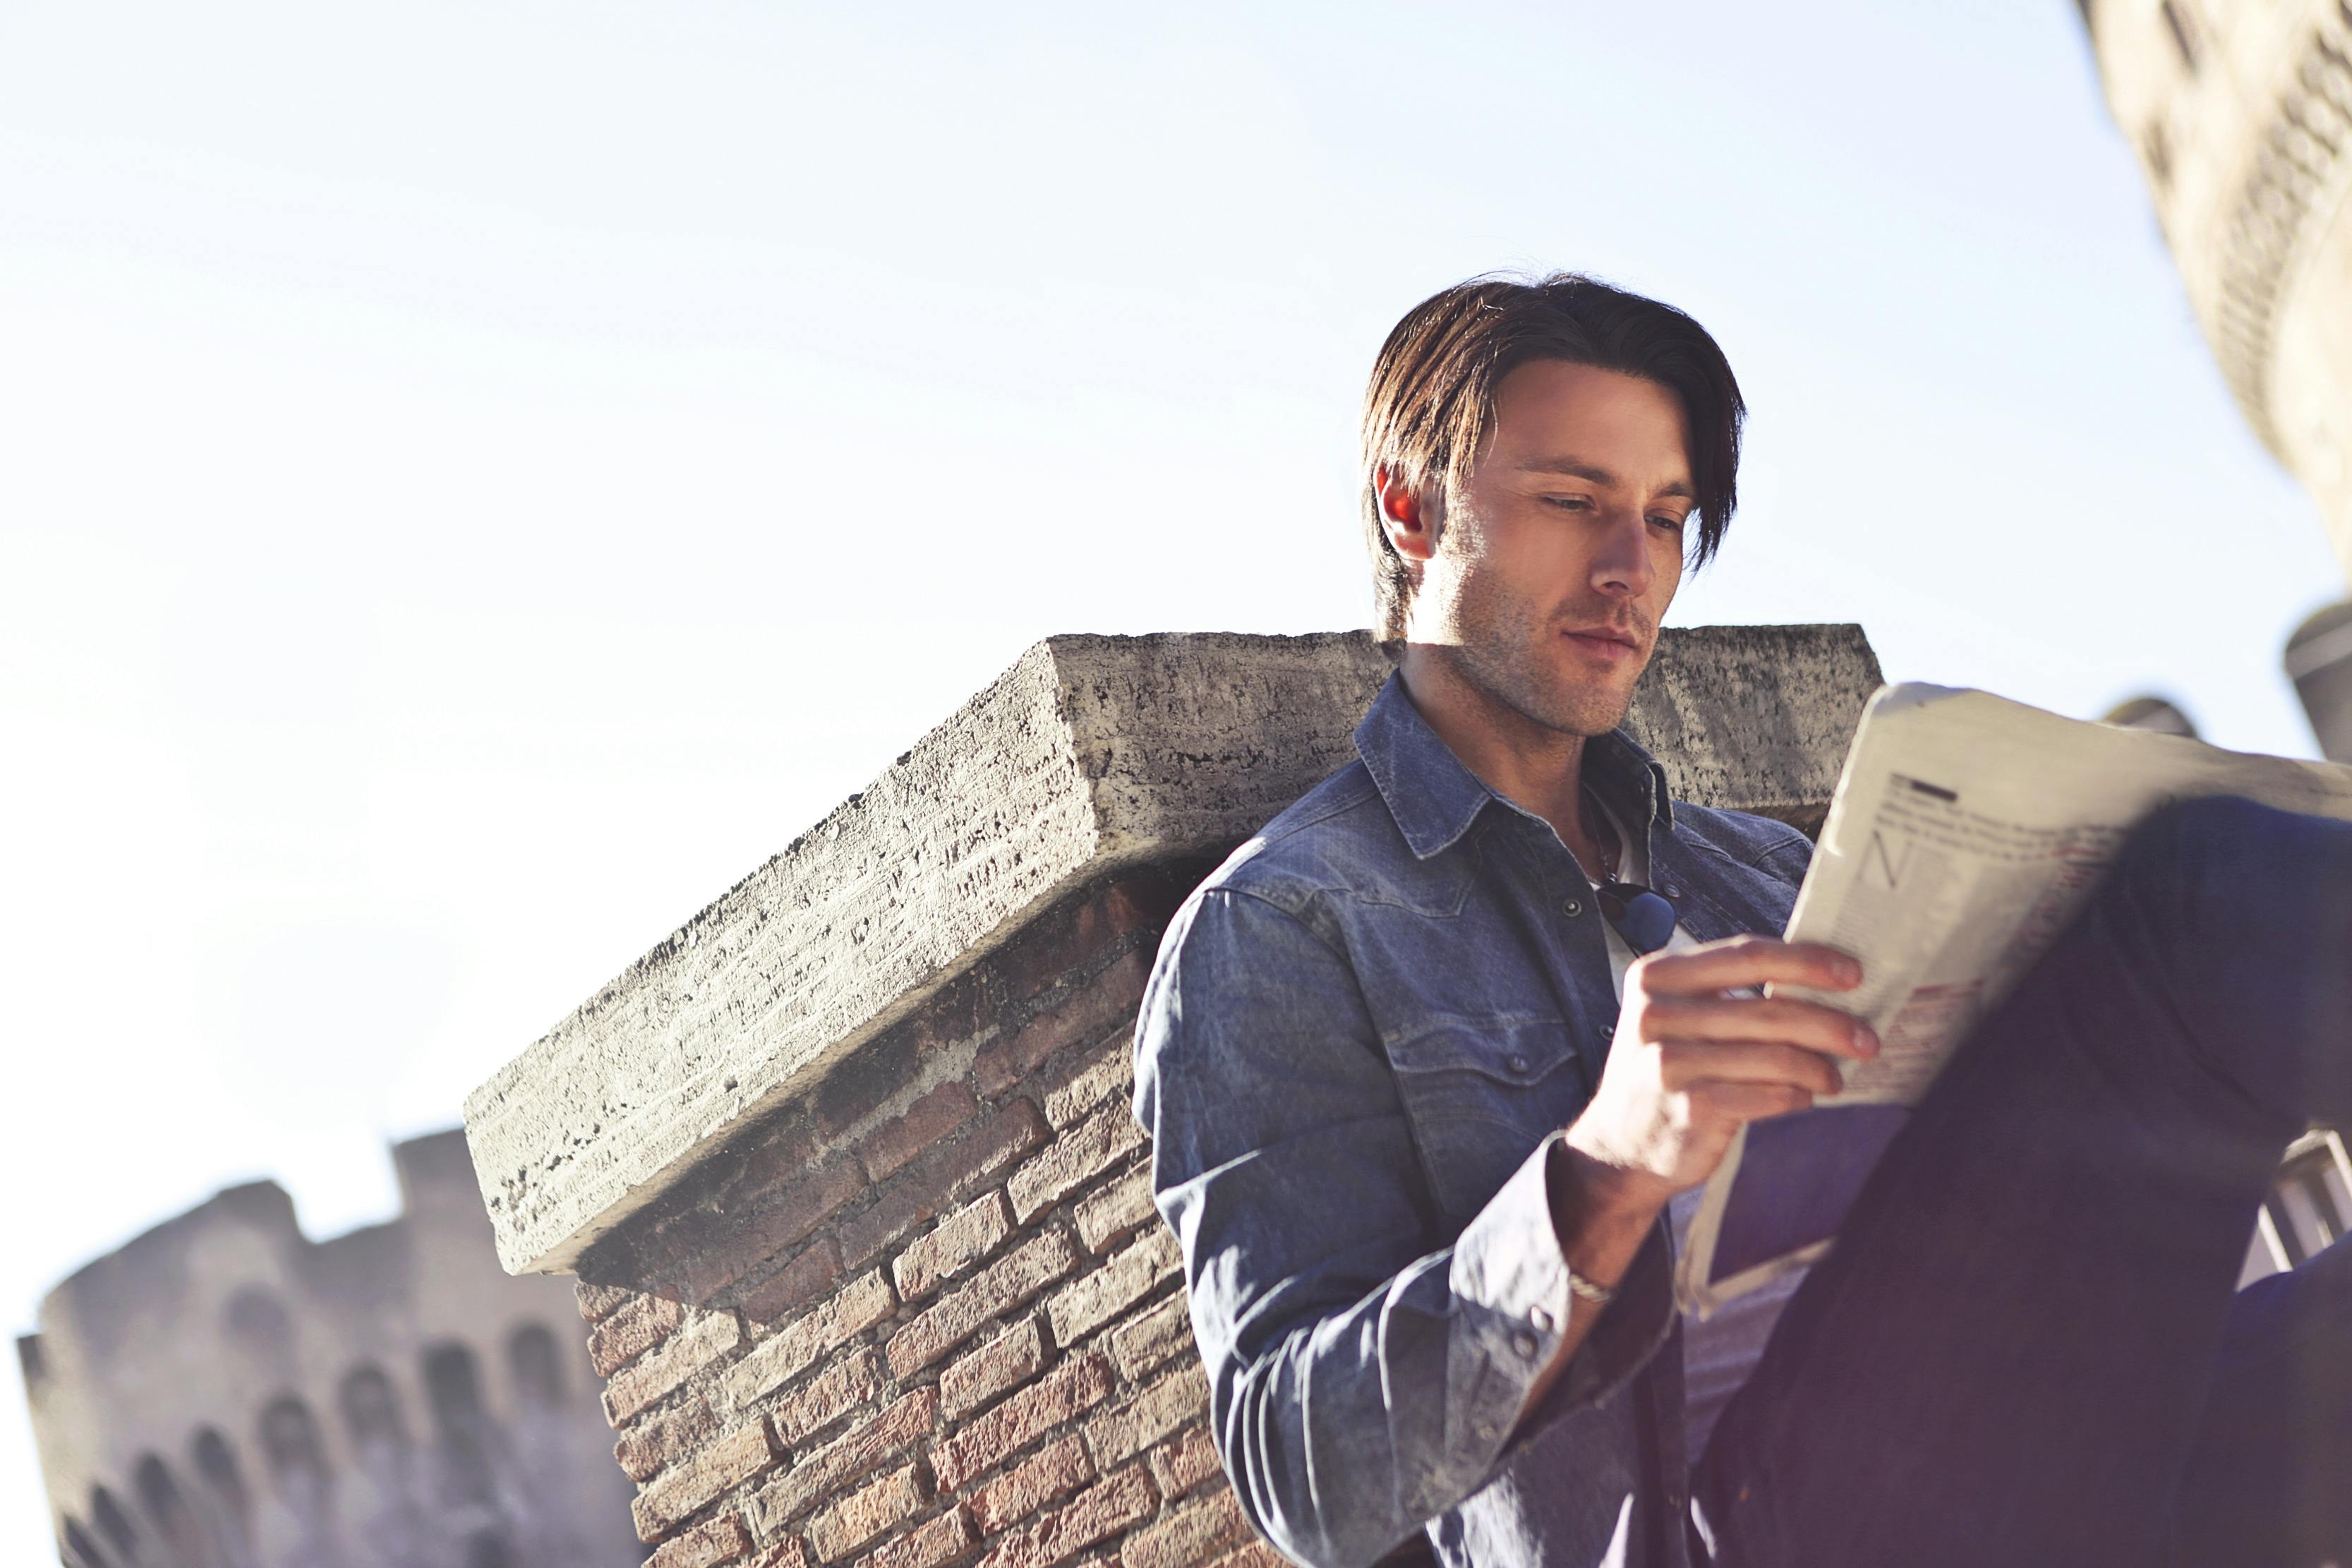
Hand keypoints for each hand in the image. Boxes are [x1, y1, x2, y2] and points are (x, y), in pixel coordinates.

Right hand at [1562, 936, 1874, 1214]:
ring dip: (1819, 1067)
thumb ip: (1727, 991)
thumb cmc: (1666, 1070)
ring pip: (1774, 1056)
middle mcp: (1657, 1014)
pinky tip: (1803, 1097)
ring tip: (1835, 1076)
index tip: (1852, 973)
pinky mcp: (1689, 1109)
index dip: (1806, 961)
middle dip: (1830, 1023)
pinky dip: (1796, 1095)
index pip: (1746, 954)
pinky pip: (1767, 1095)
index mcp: (1657, 975)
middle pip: (1768, 1009)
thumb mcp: (1677, 1016)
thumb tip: (1818, 979)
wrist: (1620, 1145)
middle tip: (1867, 1038)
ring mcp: (1669, 1063)